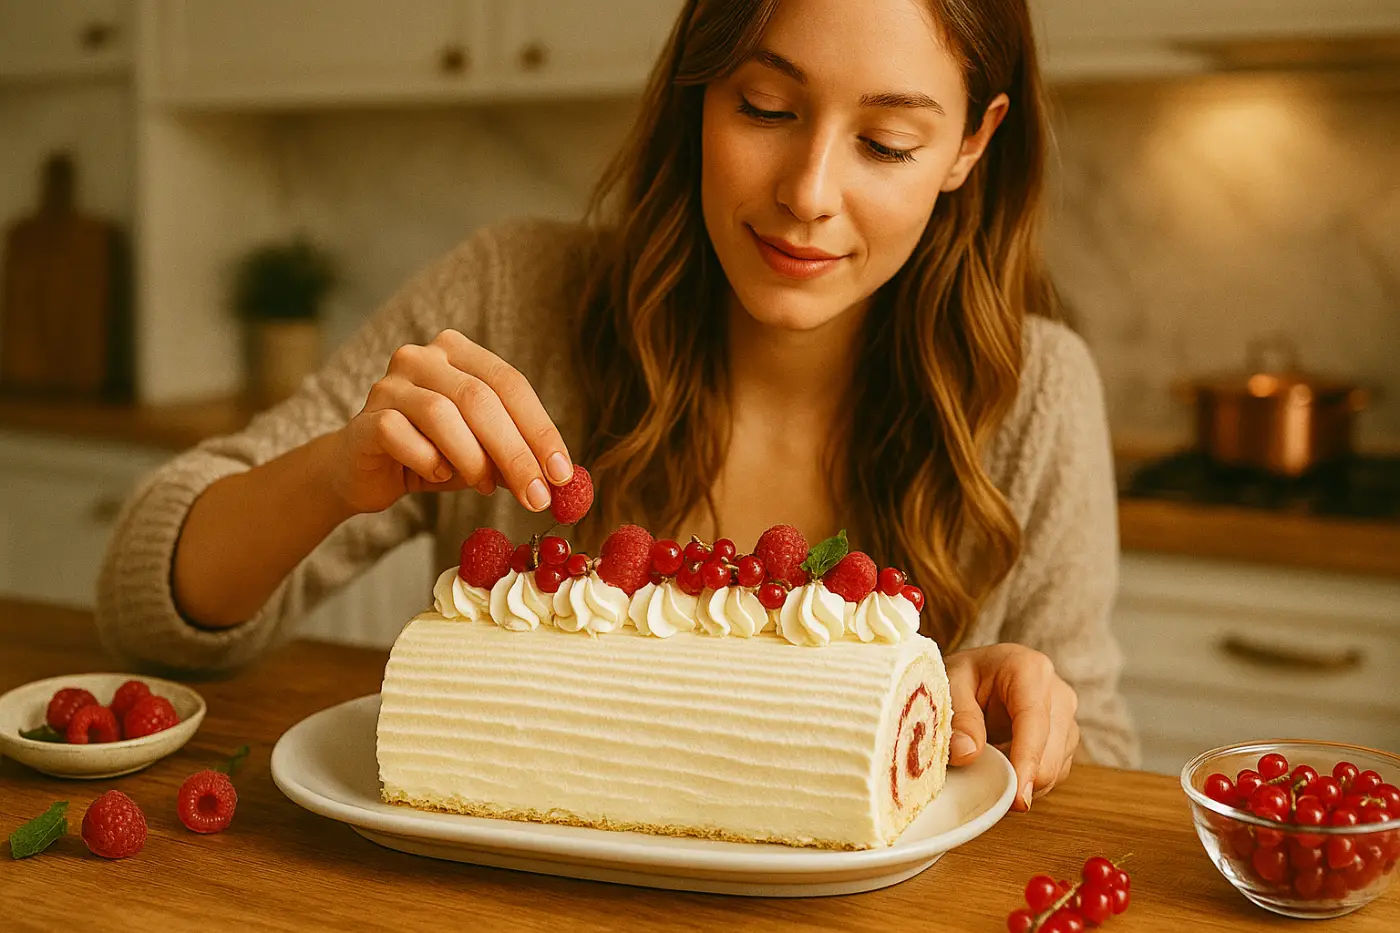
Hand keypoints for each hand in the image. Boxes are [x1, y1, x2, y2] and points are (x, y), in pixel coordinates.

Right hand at [328, 329, 573, 514]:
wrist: (363, 470)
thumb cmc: (431, 454)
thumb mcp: (482, 453)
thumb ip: (516, 456)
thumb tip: (561, 480)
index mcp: (459, 353)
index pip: (510, 383)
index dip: (540, 429)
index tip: (563, 473)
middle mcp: (422, 357)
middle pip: (480, 398)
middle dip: (516, 452)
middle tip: (538, 496)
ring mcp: (389, 384)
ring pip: (443, 414)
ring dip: (474, 459)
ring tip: (485, 487)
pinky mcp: (365, 418)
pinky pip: (402, 435)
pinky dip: (428, 461)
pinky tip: (437, 475)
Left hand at [944, 643, 1079, 811]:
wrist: (983, 672)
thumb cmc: (967, 674)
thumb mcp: (952, 684)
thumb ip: (960, 717)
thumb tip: (967, 754)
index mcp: (1031, 671)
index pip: (1034, 723)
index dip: (1026, 763)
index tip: (1017, 798)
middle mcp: (1059, 694)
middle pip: (1050, 755)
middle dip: (1020, 778)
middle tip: (982, 786)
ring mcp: (1067, 719)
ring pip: (1054, 770)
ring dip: (1022, 779)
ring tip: (989, 763)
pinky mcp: (1066, 740)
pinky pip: (1053, 774)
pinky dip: (1028, 779)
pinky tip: (1004, 765)